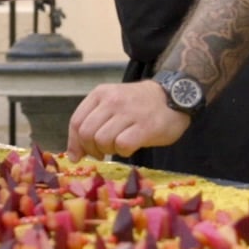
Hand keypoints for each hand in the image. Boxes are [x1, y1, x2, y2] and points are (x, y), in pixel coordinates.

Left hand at [65, 79, 191, 161]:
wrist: (175, 95)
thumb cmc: (140, 105)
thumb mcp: (113, 103)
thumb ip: (93, 121)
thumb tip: (74, 154)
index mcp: (100, 94)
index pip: (76, 122)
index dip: (74, 143)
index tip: (79, 155)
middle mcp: (112, 100)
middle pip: (86, 133)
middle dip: (91, 149)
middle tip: (102, 153)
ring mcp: (129, 112)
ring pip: (102, 140)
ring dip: (108, 150)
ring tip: (119, 145)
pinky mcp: (145, 126)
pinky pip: (122, 145)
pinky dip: (124, 151)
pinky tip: (131, 146)